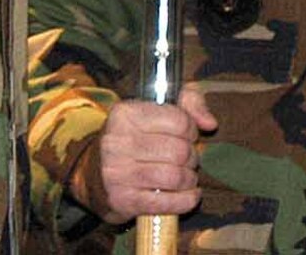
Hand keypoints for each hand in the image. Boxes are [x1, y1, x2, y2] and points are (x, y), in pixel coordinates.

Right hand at [96, 87, 218, 222]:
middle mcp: (116, 141)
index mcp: (126, 113)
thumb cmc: (136, 136)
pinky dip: (185, 201)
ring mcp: (116, 173)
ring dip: (189, 179)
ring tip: (186, 176)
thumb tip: (210, 123)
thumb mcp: (160, 107)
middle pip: (179, 151)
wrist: (96, 173)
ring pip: (174, 177)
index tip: (187, 136)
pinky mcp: (122, 200)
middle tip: (187, 159)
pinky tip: (190, 195)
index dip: (191, 130)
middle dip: (192, 156)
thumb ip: (190, 103)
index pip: (179, 121)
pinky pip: (165, 203)